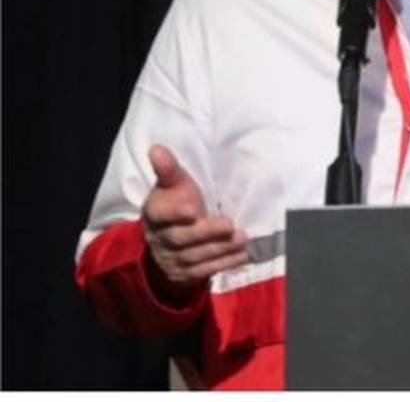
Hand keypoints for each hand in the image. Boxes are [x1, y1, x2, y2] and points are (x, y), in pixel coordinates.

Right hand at [141, 144, 247, 301]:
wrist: (167, 241)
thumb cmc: (177, 203)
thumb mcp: (174, 184)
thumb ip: (169, 169)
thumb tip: (157, 148)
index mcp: (155, 213)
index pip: (161, 214)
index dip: (175, 213)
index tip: (193, 209)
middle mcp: (158, 238)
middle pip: (181, 238)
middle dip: (206, 232)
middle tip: (229, 225)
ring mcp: (169, 259)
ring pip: (194, 257)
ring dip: (220, 249)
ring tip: (242, 239)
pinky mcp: (183, 274)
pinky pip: (202, 272)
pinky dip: (223, 264)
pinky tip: (241, 255)